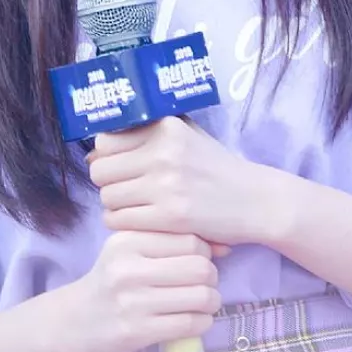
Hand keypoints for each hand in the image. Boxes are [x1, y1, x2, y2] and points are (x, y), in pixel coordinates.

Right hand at [69, 231, 221, 351]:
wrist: (73, 321)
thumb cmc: (110, 280)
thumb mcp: (129, 250)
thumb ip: (170, 242)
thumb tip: (224, 246)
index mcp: (128, 241)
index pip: (190, 240)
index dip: (205, 253)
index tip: (198, 263)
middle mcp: (129, 268)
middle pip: (200, 268)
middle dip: (212, 278)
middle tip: (205, 285)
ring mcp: (133, 302)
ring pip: (201, 297)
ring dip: (212, 302)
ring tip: (204, 304)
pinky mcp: (138, 331)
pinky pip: (190, 324)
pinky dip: (202, 322)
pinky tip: (195, 320)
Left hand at [88, 117, 273, 249]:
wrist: (257, 200)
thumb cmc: (217, 169)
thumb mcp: (186, 138)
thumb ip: (145, 138)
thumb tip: (94, 153)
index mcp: (167, 128)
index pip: (105, 142)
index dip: (107, 158)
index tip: (121, 168)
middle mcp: (165, 152)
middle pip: (101, 171)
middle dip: (109, 183)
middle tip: (128, 190)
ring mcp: (167, 185)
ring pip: (108, 197)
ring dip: (116, 206)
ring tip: (137, 206)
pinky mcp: (170, 215)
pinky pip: (120, 220)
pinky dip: (125, 223)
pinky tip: (143, 220)